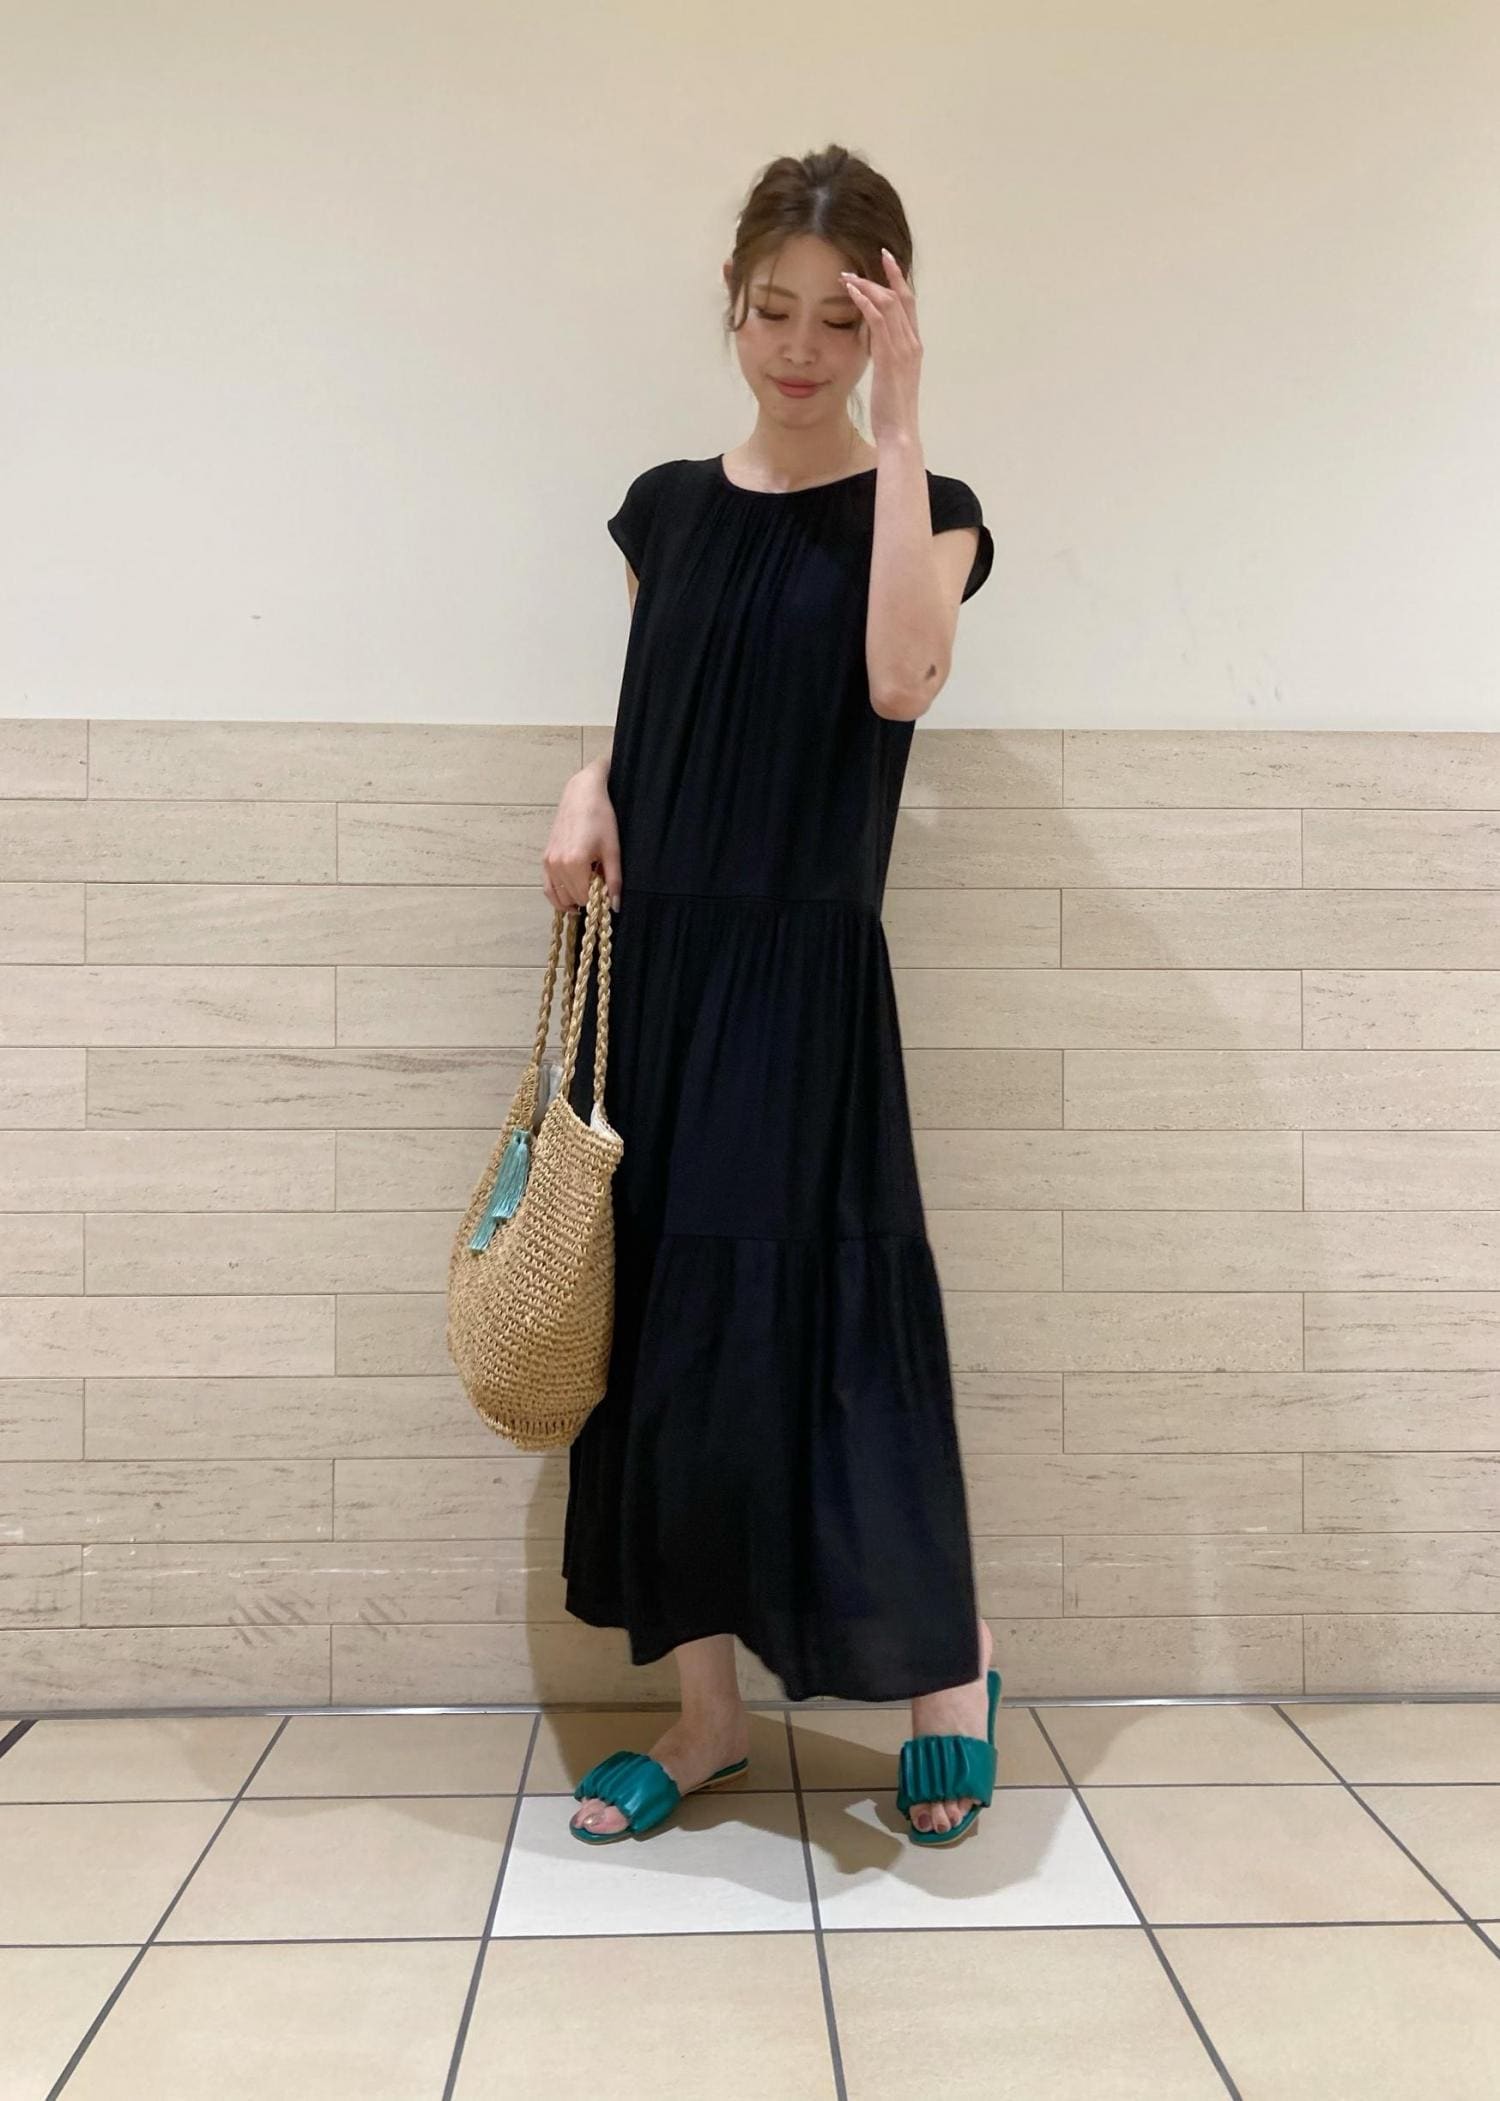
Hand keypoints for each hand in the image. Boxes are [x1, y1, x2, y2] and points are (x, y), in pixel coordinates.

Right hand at [542, 761, 621, 915]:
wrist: (581, 795)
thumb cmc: (600, 818)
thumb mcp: (612, 850)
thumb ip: (614, 880)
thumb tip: (615, 905)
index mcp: (575, 863)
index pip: (585, 897)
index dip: (598, 901)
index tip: (607, 894)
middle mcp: (557, 865)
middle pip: (571, 898)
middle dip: (586, 899)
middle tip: (599, 890)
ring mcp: (548, 862)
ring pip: (557, 896)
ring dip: (571, 901)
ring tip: (586, 897)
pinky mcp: (545, 858)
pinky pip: (547, 887)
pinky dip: (557, 896)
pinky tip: (569, 898)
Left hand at [839, 247, 922, 444]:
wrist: (899, 432)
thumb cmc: (892, 411)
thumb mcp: (889, 378)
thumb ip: (885, 356)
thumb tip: (873, 342)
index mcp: (914, 347)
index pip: (909, 306)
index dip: (899, 282)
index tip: (888, 263)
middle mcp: (912, 343)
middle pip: (903, 298)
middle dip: (889, 274)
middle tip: (874, 255)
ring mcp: (903, 349)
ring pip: (889, 304)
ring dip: (868, 286)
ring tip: (849, 276)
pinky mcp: (889, 357)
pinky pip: (878, 320)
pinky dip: (865, 302)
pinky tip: (852, 292)